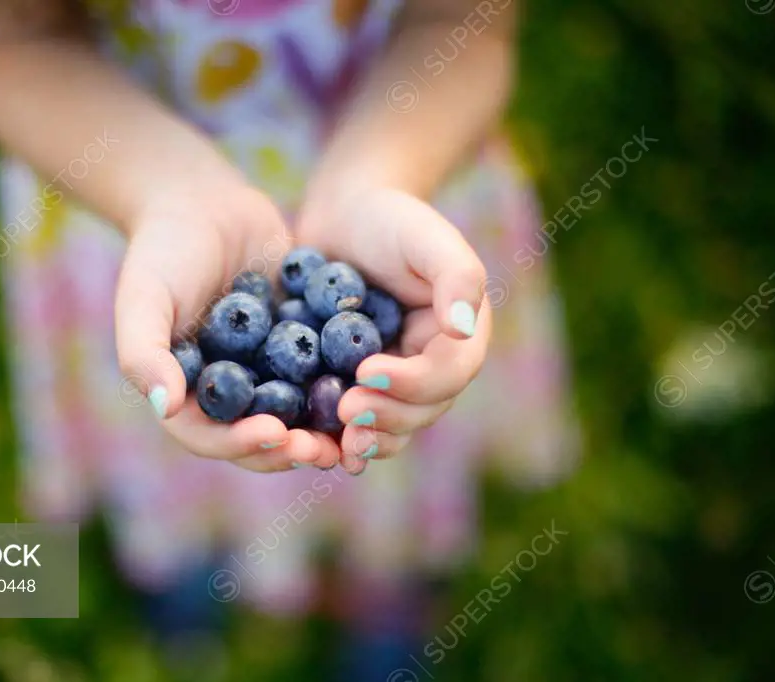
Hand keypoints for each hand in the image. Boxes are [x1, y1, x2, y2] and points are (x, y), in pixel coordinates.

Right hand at [116, 178, 340, 471]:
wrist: (202, 201)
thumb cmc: (162, 249)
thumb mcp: (144, 298)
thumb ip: (144, 353)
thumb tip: (164, 406)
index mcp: (184, 392)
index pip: (209, 436)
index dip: (240, 444)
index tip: (275, 433)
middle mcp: (224, 391)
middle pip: (257, 437)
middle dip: (289, 449)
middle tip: (322, 450)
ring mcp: (263, 370)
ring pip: (294, 415)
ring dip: (320, 431)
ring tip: (350, 433)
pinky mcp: (297, 345)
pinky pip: (320, 374)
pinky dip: (341, 386)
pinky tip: (370, 387)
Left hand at [297, 186, 491, 473]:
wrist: (343, 216)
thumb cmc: (390, 218)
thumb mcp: (426, 237)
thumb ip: (456, 277)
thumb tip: (463, 329)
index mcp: (459, 338)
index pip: (446, 374)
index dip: (412, 382)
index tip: (368, 371)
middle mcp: (431, 368)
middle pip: (420, 412)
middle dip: (386, 417)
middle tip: (346, 409)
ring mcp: (393, 382)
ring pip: (389, 428)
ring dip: (365, 441)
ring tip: (336, 446)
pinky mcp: (353, 386)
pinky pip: (351, 423)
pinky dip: (335, 440)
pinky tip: (311, 446)